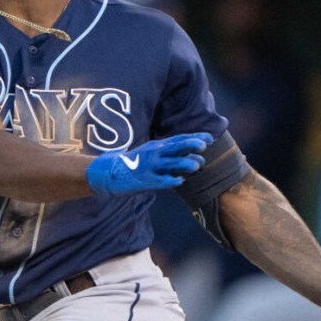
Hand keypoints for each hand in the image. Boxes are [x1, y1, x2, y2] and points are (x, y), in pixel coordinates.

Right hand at [86, 132, 212, 195]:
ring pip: (169, 164)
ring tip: (196, 165)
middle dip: (189, 146)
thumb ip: (171, 153)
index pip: (178, 139)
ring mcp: (149, 166)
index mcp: (157, 146)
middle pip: (175, 148)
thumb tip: (195, 154)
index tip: (209, 139)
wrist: (111, 172)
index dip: (194, 138)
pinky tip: (179, 181)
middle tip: (204, 146)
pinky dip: (169, 180)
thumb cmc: (136, 162)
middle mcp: (154, 153)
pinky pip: (159, 180)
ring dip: (183, 163)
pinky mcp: (144, 180)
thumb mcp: (152, 152)